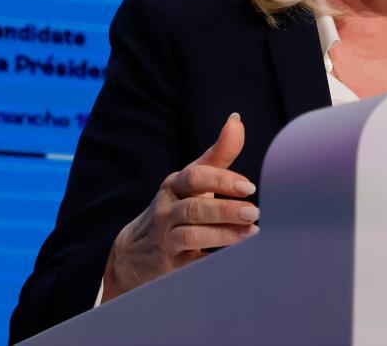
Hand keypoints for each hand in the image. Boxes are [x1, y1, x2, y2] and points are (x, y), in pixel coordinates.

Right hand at [100, 113, 258, 302]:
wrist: (133, 253)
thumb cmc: (176, 207)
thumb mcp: (192, 181)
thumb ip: (218, 154)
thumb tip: (236, 119)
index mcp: (174, 185)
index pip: (195, 177)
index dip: (221, 180)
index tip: (249, 186)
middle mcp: (167, 210)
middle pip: (195, 208)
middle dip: (225, 210)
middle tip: (254, 212)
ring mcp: (165, 239)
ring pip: (192, 236)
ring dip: (223, 235)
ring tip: (251, 232)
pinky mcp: (168, 267)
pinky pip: (191, 264)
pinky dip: (212, 260)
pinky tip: (236, 257)